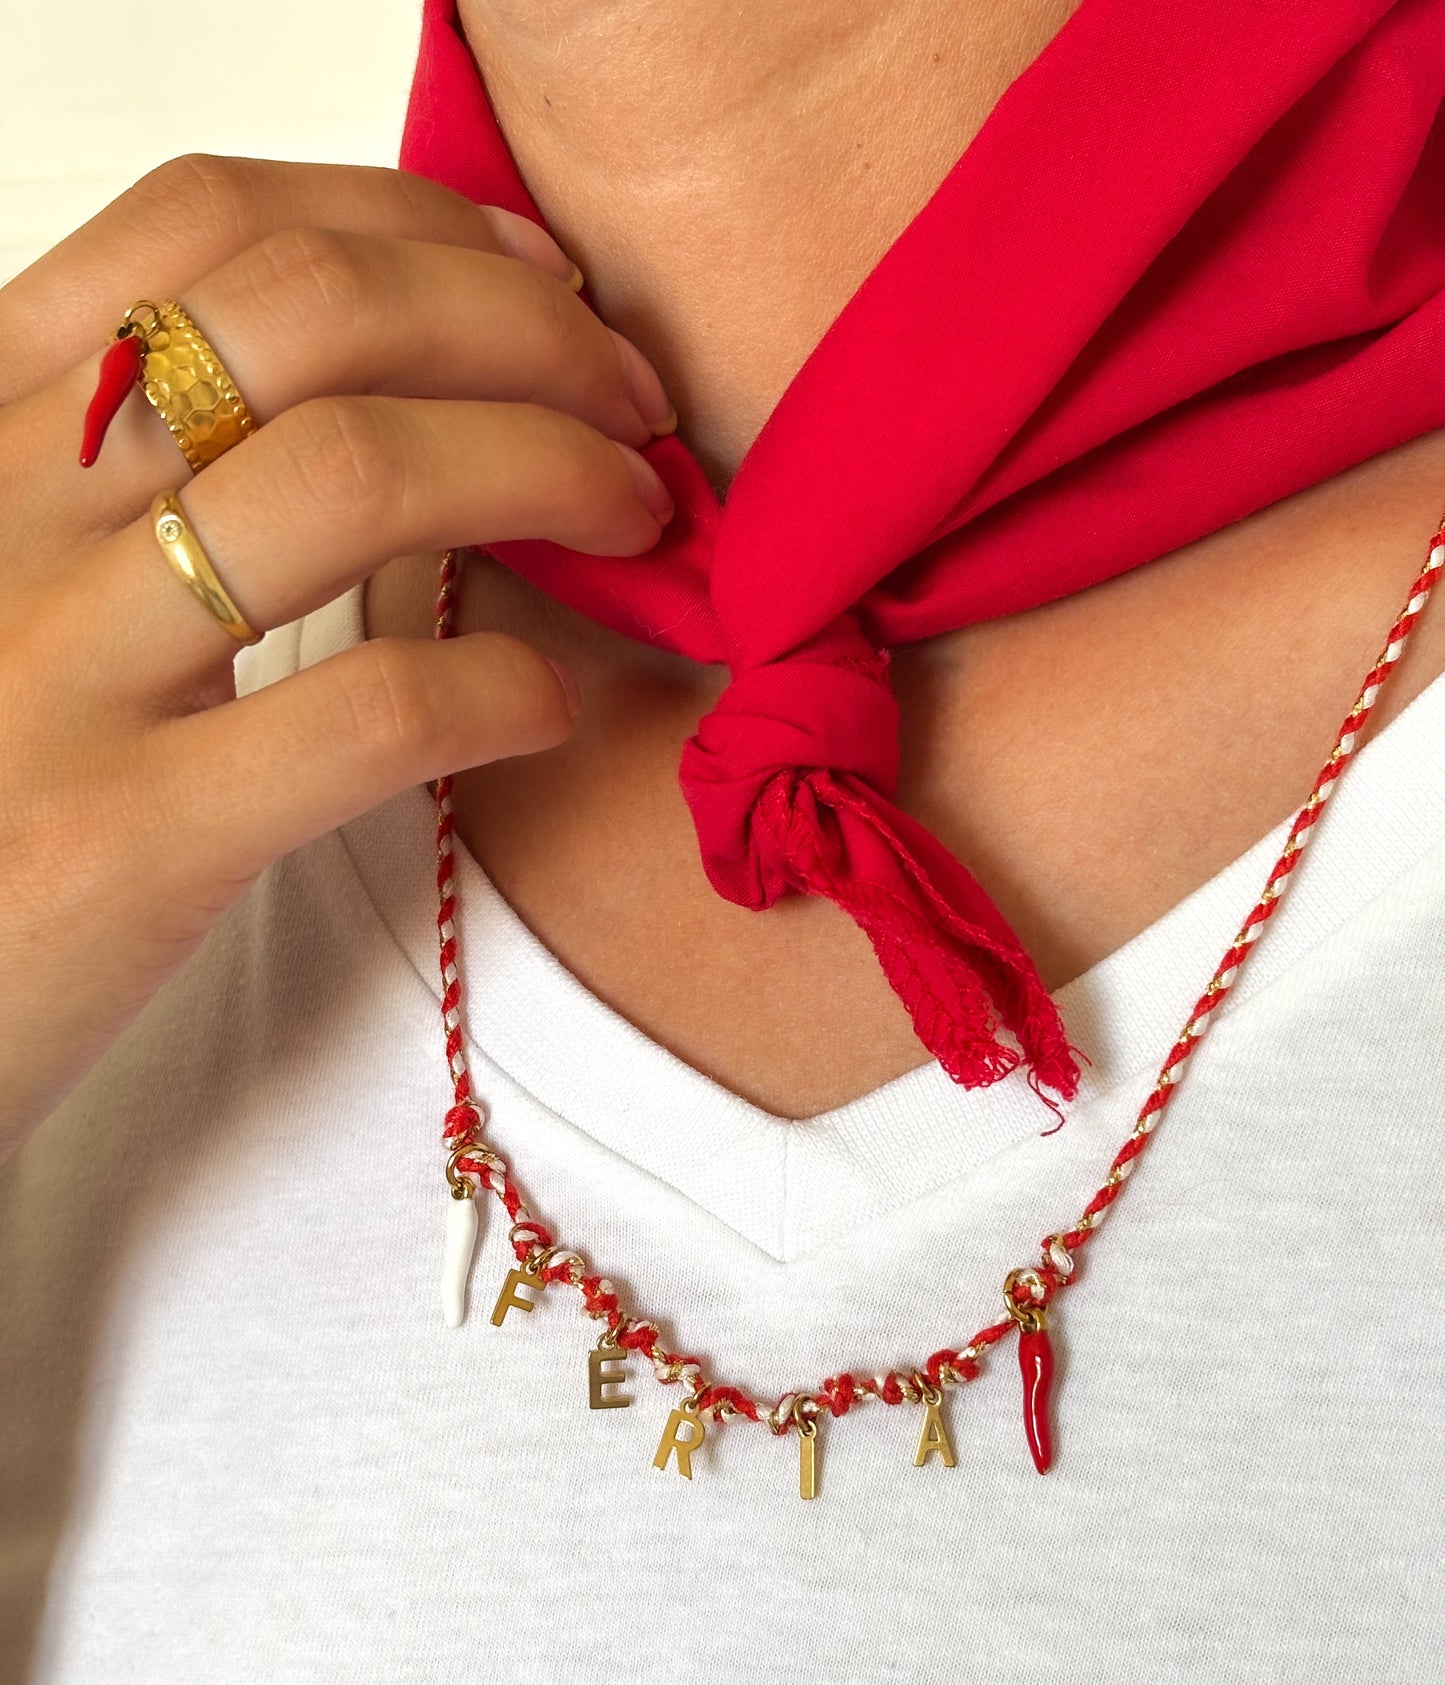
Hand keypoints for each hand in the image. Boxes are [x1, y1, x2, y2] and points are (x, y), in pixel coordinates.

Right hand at [0, 154, 675, 1158]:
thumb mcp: (21, 573)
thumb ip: (145, 470)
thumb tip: (386, 386)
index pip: (213, 223)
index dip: (420, 226)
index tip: (546, 285)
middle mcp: (6, 510)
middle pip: (314, 317)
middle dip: (527, 335)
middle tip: (633, 404)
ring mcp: (57, 668)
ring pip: (354, 476)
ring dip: (549, 470)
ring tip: (632, 521)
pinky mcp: (122, 834)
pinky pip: (368, 712)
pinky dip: (502, 684)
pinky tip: (548, 704)